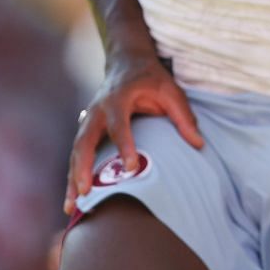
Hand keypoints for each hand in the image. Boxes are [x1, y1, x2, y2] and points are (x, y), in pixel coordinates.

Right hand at [65, 51, 204, 212]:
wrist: (127, 62)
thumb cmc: (152, 79)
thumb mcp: (171, 91)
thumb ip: (184, 117)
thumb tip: (198, 144)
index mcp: (118, 99)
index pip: (118, 125)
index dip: (124, 146)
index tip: (130, 168)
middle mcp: (97, 111)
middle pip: (84, 140)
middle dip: (82, 167)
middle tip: (85, 192)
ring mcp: (87, 121)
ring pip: (75, 151)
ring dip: (72, 178)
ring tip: (70, 206)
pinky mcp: (85, 130)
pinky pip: (76, 155)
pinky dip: (72, 177)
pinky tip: (72, 200)